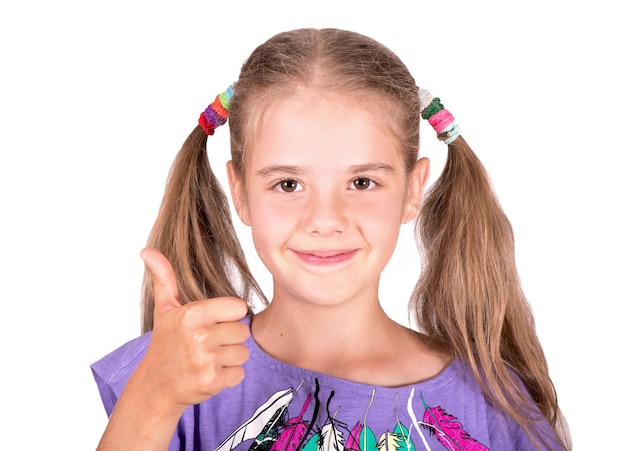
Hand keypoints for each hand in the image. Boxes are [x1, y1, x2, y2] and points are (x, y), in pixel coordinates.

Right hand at [139, 247, 249, 408]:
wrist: (155, 387)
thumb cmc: (165, 344)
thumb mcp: (164, 309)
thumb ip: (164, 278)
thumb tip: (147, 250)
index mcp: (192, 314)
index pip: (238, 308)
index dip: (229, 317)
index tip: (213, 324)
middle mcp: (199, 335)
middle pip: (243, 331)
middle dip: (230, 339)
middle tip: (208, 345)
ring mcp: (205, 360)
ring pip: (243, 353)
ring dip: (230, 358)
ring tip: (208, 359)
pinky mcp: (212, 381)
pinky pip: (239, 373)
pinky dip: (229, 376)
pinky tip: (210, 374)